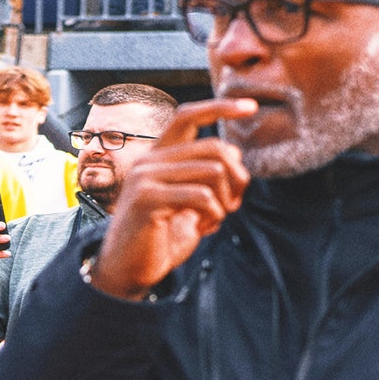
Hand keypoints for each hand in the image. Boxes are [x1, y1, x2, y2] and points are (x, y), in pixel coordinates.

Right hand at [90, 97, 255, 299]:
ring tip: (215, 219)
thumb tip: (234, 155)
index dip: (220, 108)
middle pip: (214, 148)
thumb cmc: (158, 238)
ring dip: (226, 201)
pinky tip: (204, 228)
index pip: (187, 117)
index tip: (251, 108)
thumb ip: (203, 176)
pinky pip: (202, 196)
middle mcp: (148, 162)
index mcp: (156, 157)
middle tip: (234, 204)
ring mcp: (144, 179)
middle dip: (237, 177)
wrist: (127, 271)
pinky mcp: (147, 199)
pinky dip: (214, 214)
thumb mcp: (185, 202)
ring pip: (213, 171)